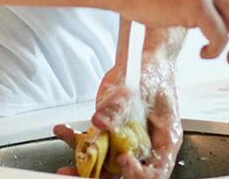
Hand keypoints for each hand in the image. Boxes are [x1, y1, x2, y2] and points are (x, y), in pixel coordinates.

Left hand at [54, 57, 181, 178]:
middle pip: (125, 174)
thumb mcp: (140, 87)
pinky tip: (64, 131)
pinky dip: (75, 141)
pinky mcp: (108, 134)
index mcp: (163, 140)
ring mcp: (124, 142)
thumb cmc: (152, 74)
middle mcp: (144, 146)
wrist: (141, 60)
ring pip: (105, 165)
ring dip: (83, 165)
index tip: (122, 159)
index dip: (138, 172)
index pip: (155, 170)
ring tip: (65, 166)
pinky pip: (91, 146)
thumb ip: (120, 106)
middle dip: (100, 176)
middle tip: (80, 172)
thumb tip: (100, 121)